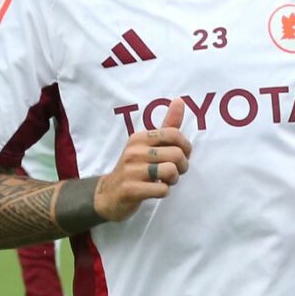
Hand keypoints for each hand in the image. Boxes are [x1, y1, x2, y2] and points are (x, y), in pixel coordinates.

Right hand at [93, 99, 191, 221]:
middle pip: (177, 154)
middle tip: (174, 172)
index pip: (173, 134)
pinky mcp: (131, 189)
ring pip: (171, 171)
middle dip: (182, 167)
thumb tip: (180, 100)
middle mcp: (134, 151)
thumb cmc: (135, 168)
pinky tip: (155, 190)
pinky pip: (162, 189)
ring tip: (165, 181)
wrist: (109, 194)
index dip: (185, 147)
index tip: (182, 155)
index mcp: (139, 138)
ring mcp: (131, 170)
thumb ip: (167, 125)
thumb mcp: (148, 145)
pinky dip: (164, 192)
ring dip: (173, 180)